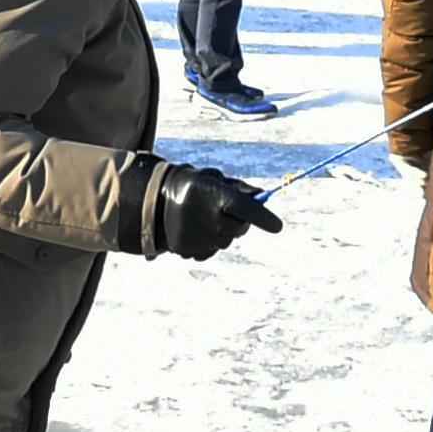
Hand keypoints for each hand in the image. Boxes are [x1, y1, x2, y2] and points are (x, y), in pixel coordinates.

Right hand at [152, 163, 281, 260]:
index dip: (264, 218)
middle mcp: (211, 220)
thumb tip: (262, 196)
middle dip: (239, 221)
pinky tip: (196, 229)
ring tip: (204, 218)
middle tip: (226, 211)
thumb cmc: (193, 186)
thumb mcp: (215, 180)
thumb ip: (240, 189)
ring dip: (222, 232)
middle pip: (240, 228)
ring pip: (225, 241)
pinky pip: (210, 250)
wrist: (155, 200)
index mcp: (218, 197)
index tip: (277, 226)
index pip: (248, 210)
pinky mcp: (192, 251)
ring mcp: (201, 238)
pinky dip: (208, 242)